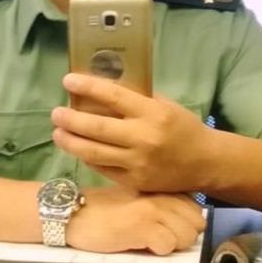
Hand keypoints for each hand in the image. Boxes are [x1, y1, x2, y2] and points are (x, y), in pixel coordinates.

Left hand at [51, 73, 210, 191]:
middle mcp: (143, 138)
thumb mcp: (165, 106)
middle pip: (96, 128)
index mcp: (152, 113)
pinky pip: (103, 169)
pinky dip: (87, 158)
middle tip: (56, 113)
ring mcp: (138, 163)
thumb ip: (136, 100)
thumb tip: (102, 91)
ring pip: (93, 153)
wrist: (205, 162)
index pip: (113, 96)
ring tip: (57, 133)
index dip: (87, 87)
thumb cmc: (183, 128)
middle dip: (70, 119)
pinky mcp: (135, 182)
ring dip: (71, 142)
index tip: (68, 80)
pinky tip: (79, 149)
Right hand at [66, 186, 205, 254]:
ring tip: (150, 242)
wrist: (74, 213)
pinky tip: (142, 245)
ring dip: (172, 245)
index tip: (168, 228)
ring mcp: (153, 211)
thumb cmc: (104, 209)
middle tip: (160, 238)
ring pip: (187, 237)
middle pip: (197, 225)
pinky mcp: (142, 228)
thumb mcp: (137, 198)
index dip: (185, 223)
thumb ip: (161, 203)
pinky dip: (158, 251)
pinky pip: (168, 247)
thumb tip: (185, 222)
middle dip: (182, 236)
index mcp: (161, 188)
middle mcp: (161, 196)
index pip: (196, 209)